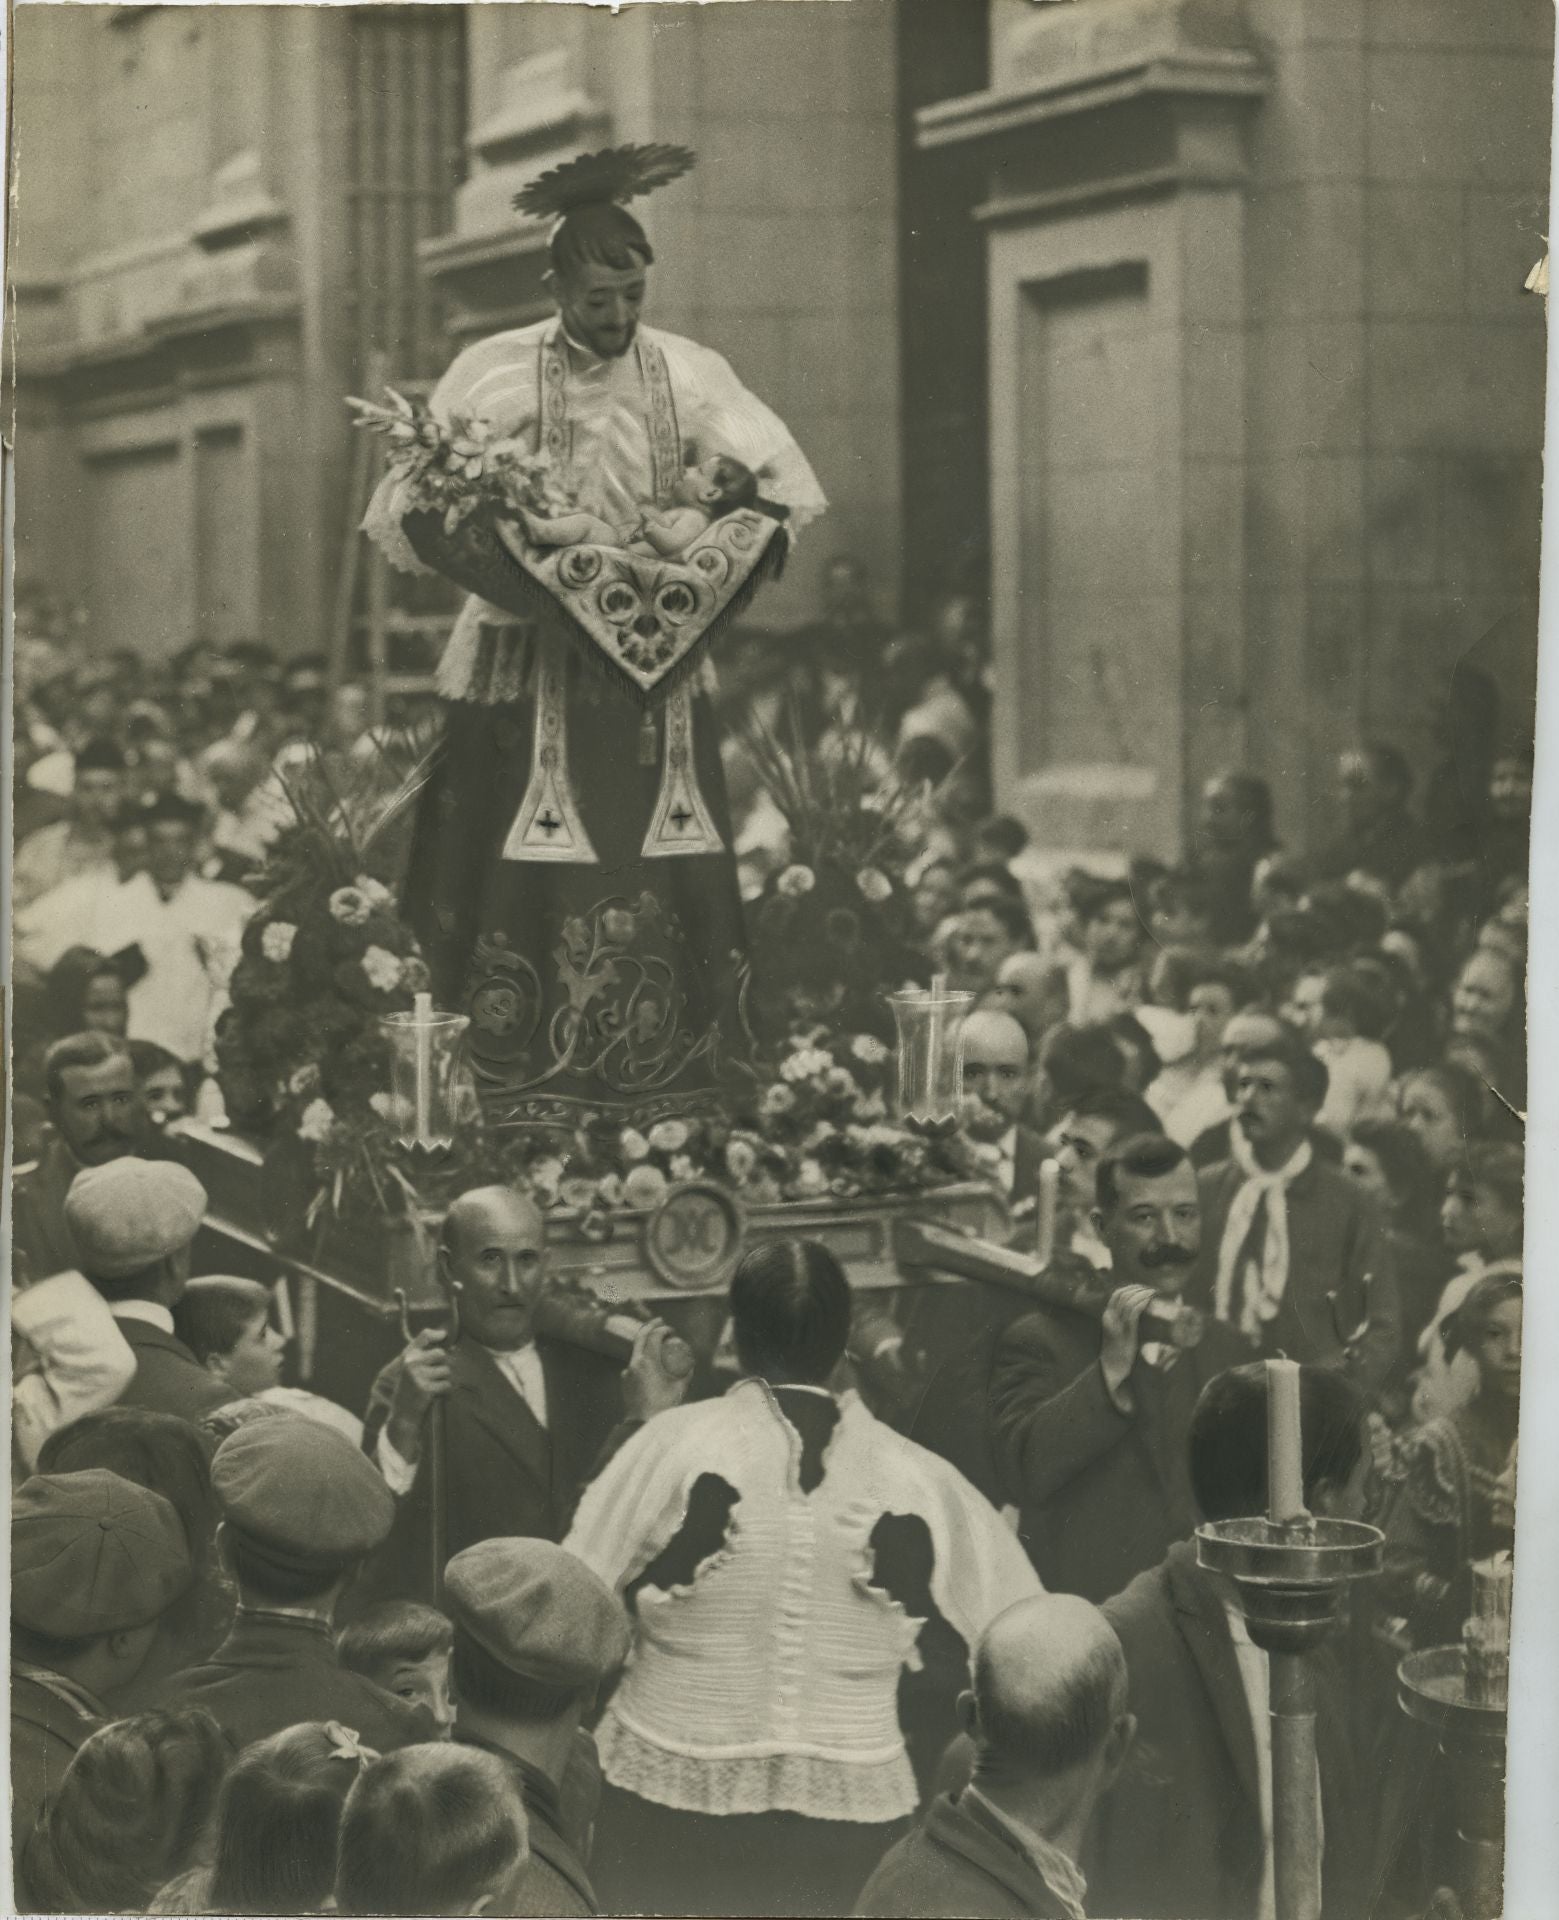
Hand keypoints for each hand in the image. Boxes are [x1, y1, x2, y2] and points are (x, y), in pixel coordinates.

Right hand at [385, 1329, 451, 1462]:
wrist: (402, 1415)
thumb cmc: (410, 1391)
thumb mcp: (411, 1371)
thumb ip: (425, 1358)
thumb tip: (453, 1347)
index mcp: (407, 1356)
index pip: (424, 1336)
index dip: (437, 1333)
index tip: (444, 1335)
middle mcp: (412, 1363)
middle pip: (441, 1353)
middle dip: (443, 1364)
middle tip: (436, 1376)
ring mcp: (419, 1376)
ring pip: (446, 1370)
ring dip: (444, 1379)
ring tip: (433, 1387)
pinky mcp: (426, 1389)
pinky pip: (446, 1384)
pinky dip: (445, 1390)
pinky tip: (435, 1395)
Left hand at [622, 1319, 691, 1421]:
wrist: (642, 1423)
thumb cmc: (663, 1405)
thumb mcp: (680, 1387)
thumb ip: (687, 1373)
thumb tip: (691, 1363)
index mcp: (647, 1361)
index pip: (654, 1336)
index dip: (664, 1330)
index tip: (672, 1331)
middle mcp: (635, 1362)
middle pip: (641, 1337)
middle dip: (651, 1326)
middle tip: (661, 1322)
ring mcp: (627, 1371)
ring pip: (636, 1350)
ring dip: (646, 1343)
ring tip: (657, 1345)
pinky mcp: (625, 1379)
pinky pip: (634, 1364)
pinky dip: (642, 1359)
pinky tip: (651, 1366)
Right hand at [1100, 1284, 1156, 1403]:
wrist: (1111, 1368)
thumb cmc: (1117, 1352)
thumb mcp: (1116, 1334)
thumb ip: (1123, 1324)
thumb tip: (1137, 1317)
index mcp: (1107, 1316)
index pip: (1116, 1294)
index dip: (1130, 1288)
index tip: (1142, 1287)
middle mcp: (1110, 1318)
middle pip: (1123, 1294)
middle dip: (1138, 1288)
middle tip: (1151, 1290)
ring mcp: (1117, 1324)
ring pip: (1129, 1301)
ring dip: (1143, 1294)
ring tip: (1153, 1293)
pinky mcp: (1126, 1332)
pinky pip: (1134, 1312)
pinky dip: (1142, 1303)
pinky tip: (1149, 1301)